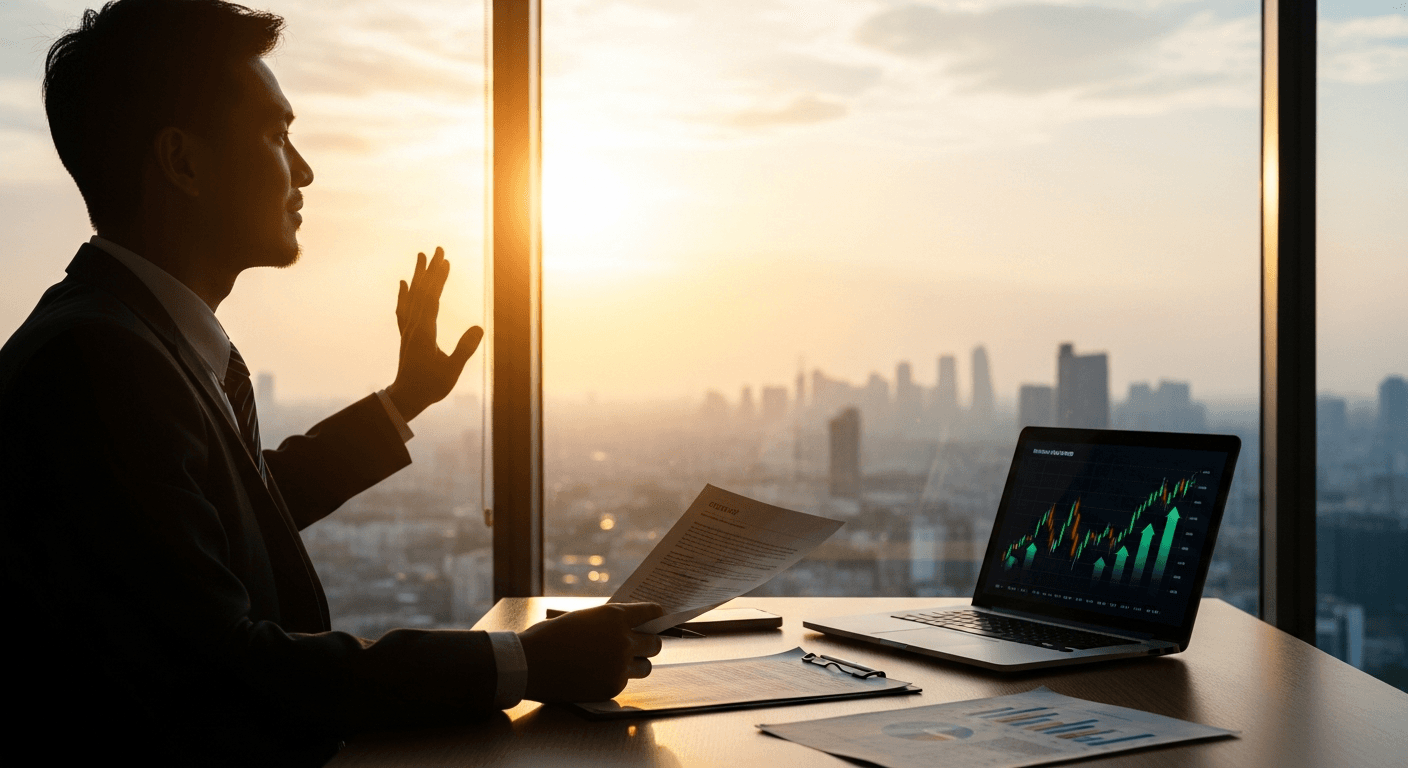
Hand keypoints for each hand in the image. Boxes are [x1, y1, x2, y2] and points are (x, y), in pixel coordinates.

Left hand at [385, 247, 482, 420]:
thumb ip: (464, 350)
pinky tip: (404, 283)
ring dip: (418, 275)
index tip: (445, 261)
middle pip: (421, 292)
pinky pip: (403, 309)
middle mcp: (413, 327)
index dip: (438, 279)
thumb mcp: (451, 371)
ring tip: (422, 256)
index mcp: (424, 333)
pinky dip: (404, 294)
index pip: (431, 299)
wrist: (406, 398)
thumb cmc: (431, 387)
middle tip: (438, 249)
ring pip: (412, 296)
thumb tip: (480, 328)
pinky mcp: (406, 334)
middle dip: (430, 270)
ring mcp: (407, 329)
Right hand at [518, 602, 665, 702]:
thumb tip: (631, 627)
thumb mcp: (584, 617)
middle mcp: (623, 640)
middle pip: (656, 644)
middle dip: (648, 643)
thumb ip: (609, 621)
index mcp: (616, 616)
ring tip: (617, 662)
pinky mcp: (612, 687)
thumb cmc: (550, 636)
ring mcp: (619, 666)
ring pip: (646, 667)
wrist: (528, 663)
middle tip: (639, 645)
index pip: (654, 613)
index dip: (657, 616)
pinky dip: (616, 679)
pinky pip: (625, 682)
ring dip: (636, 664)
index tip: (658, 620)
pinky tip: (596, 674)